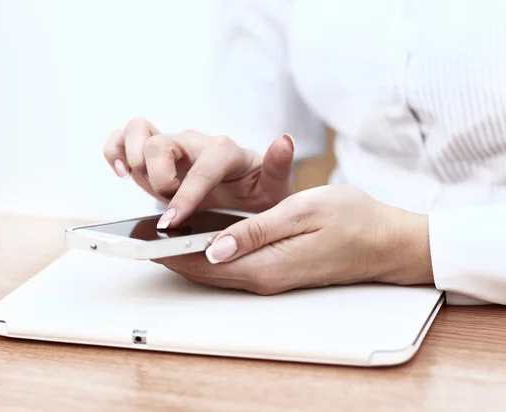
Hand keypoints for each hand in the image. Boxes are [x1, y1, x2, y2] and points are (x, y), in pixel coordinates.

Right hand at [103, 118, 294, 227]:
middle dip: (158, 179)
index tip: (172, 221)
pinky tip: (120, 172)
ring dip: (130, 156)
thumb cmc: (255, 191)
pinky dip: (114, 150)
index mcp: (223, 152)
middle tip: (167, 203)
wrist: (240, 189)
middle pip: (161, 143)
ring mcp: (172, 144)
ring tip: (133, 180)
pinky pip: (123, 137)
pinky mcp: (153, 151)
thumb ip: (277, 167)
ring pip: (138, 129)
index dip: (185, 196)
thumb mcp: (272, 187)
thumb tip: (284, 141)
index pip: (201, 169)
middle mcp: (194, 142)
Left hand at [155, 185, 433, 294]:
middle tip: (140, 235)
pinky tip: (199, 239)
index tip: (141, 236)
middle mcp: (263, 279)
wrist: (387, 242)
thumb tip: (212, 248)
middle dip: (169, 254)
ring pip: (214, 270)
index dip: (169, 249)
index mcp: (265, 266)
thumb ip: (255, 230)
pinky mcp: (276, 271)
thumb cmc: (353, 219)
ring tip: (160, 235)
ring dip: (186, 255)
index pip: (202, 262)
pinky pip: (231, 266)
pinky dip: (208, 254)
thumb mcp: (302, 213)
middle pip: (203, 271)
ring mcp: (270, 278)